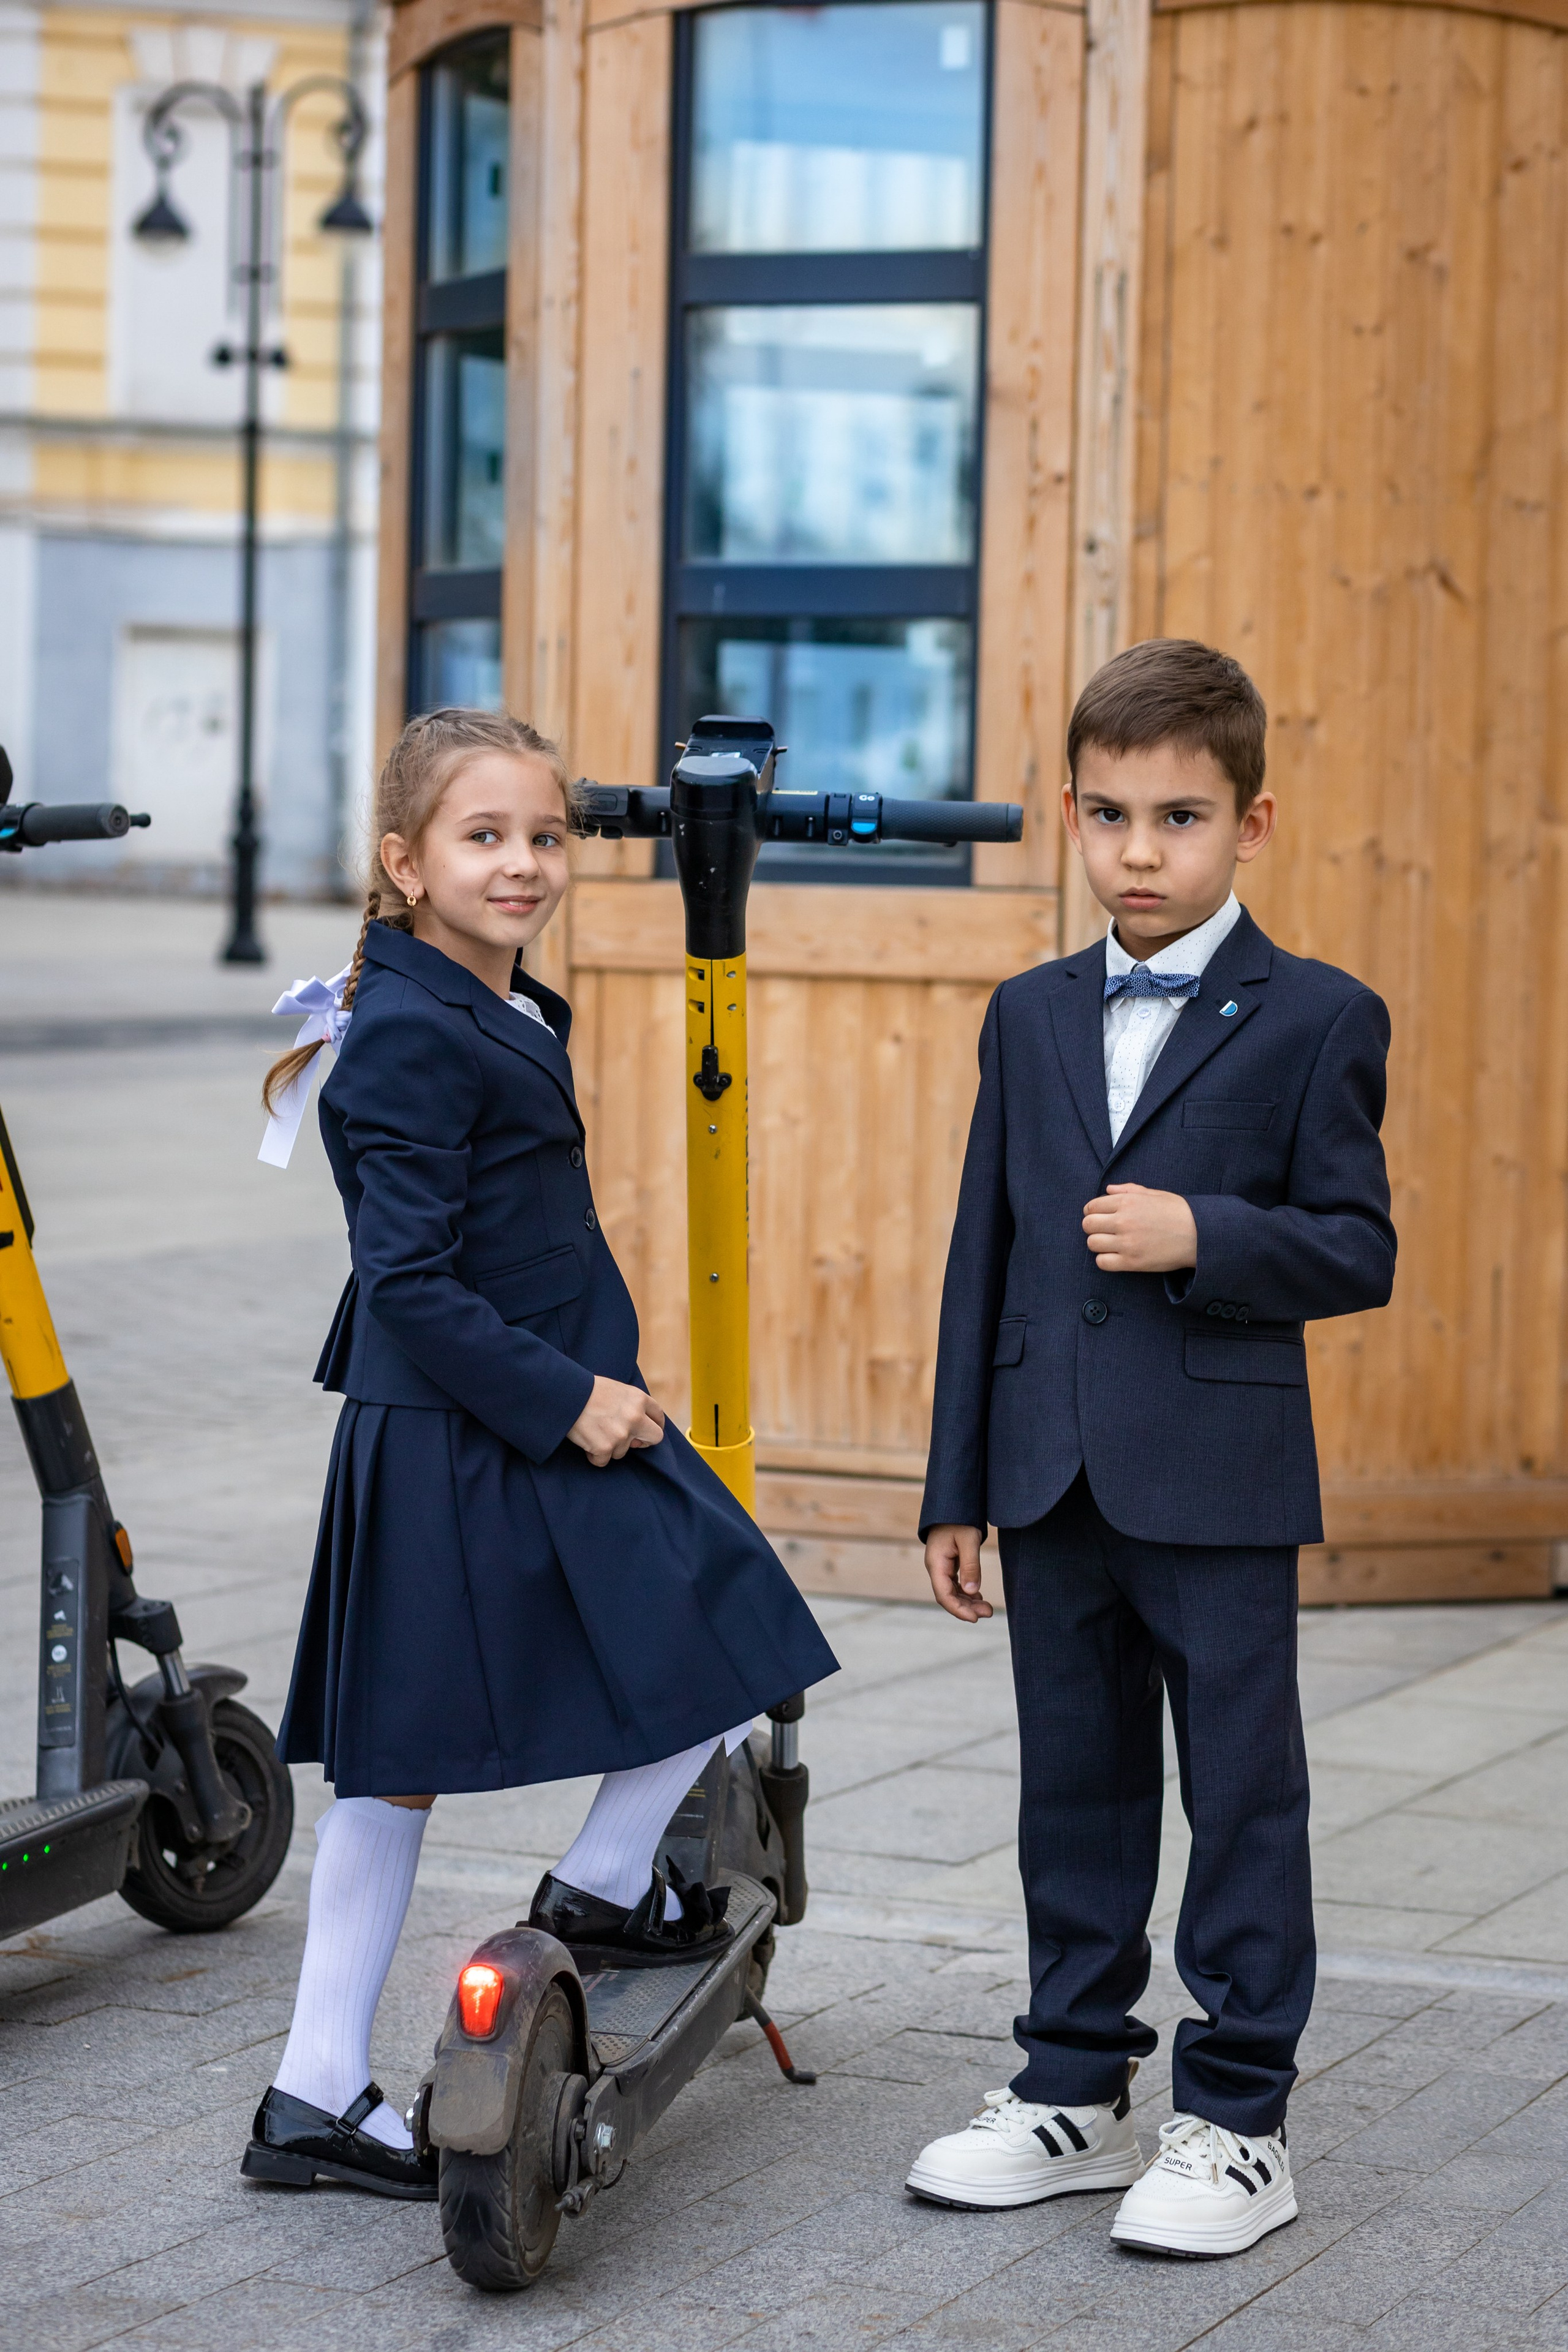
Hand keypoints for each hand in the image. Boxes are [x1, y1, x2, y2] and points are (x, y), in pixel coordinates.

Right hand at [567, 1376, 665, 1466]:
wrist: (565, 1395)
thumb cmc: (587, 1390)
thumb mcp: (617, 1389)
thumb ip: (631, 1405)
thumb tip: (639, 1424)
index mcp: (639, 1399)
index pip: (659, 1416)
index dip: (654, 1425)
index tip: (647, 1431)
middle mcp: (635, 1417)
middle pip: (655, 1438)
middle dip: (644, 1442)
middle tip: (630, 1441)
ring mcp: (621, 1434)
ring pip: (623, 1451)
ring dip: (610, 1446)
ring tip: (594, 1431)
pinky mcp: (605, 1448)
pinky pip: (603, 1461)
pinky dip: (594, 1455)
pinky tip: (586, 1440)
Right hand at [924, 1524, 992, 1621]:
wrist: (953, 1503)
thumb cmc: (960, 1518)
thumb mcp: (969, 1540)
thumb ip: (970, 1566)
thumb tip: (972, 1592)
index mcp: (935, 1563)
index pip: (943, 1594)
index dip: (958, 1609)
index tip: (975, 1618)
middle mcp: (935, 1567)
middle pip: (948, 1596)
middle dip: (966, 1608)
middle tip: (988, 1613)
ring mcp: (941, 1566)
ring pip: (952, 1591)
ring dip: (968, 1602)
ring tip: (987, 1608)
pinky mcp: (947, 1564)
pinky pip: (955, 1583)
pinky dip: (967, 1592)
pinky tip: (978, 1597)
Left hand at [1082, 1182, 1198, 1273]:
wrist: (1198, 1235)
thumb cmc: (1178, 1212)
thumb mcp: (1155, 1194)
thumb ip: (1129, 1190)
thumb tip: (1108, 1189)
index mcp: (1127, 1201)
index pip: (1092, 1206)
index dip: (1093, 1212)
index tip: (1100, 1217)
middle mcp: (1123, 1220)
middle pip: (1088, 1225)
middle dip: (1093, 1227)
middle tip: (1105, 1230)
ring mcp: (1126, 1243)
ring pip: (1092, 1244)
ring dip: (1099, 1244)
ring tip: (1112, 1244)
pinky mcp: (1132, 1262)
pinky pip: (1103, 1263)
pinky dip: (1105, 1260)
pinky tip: (1116, 1256)